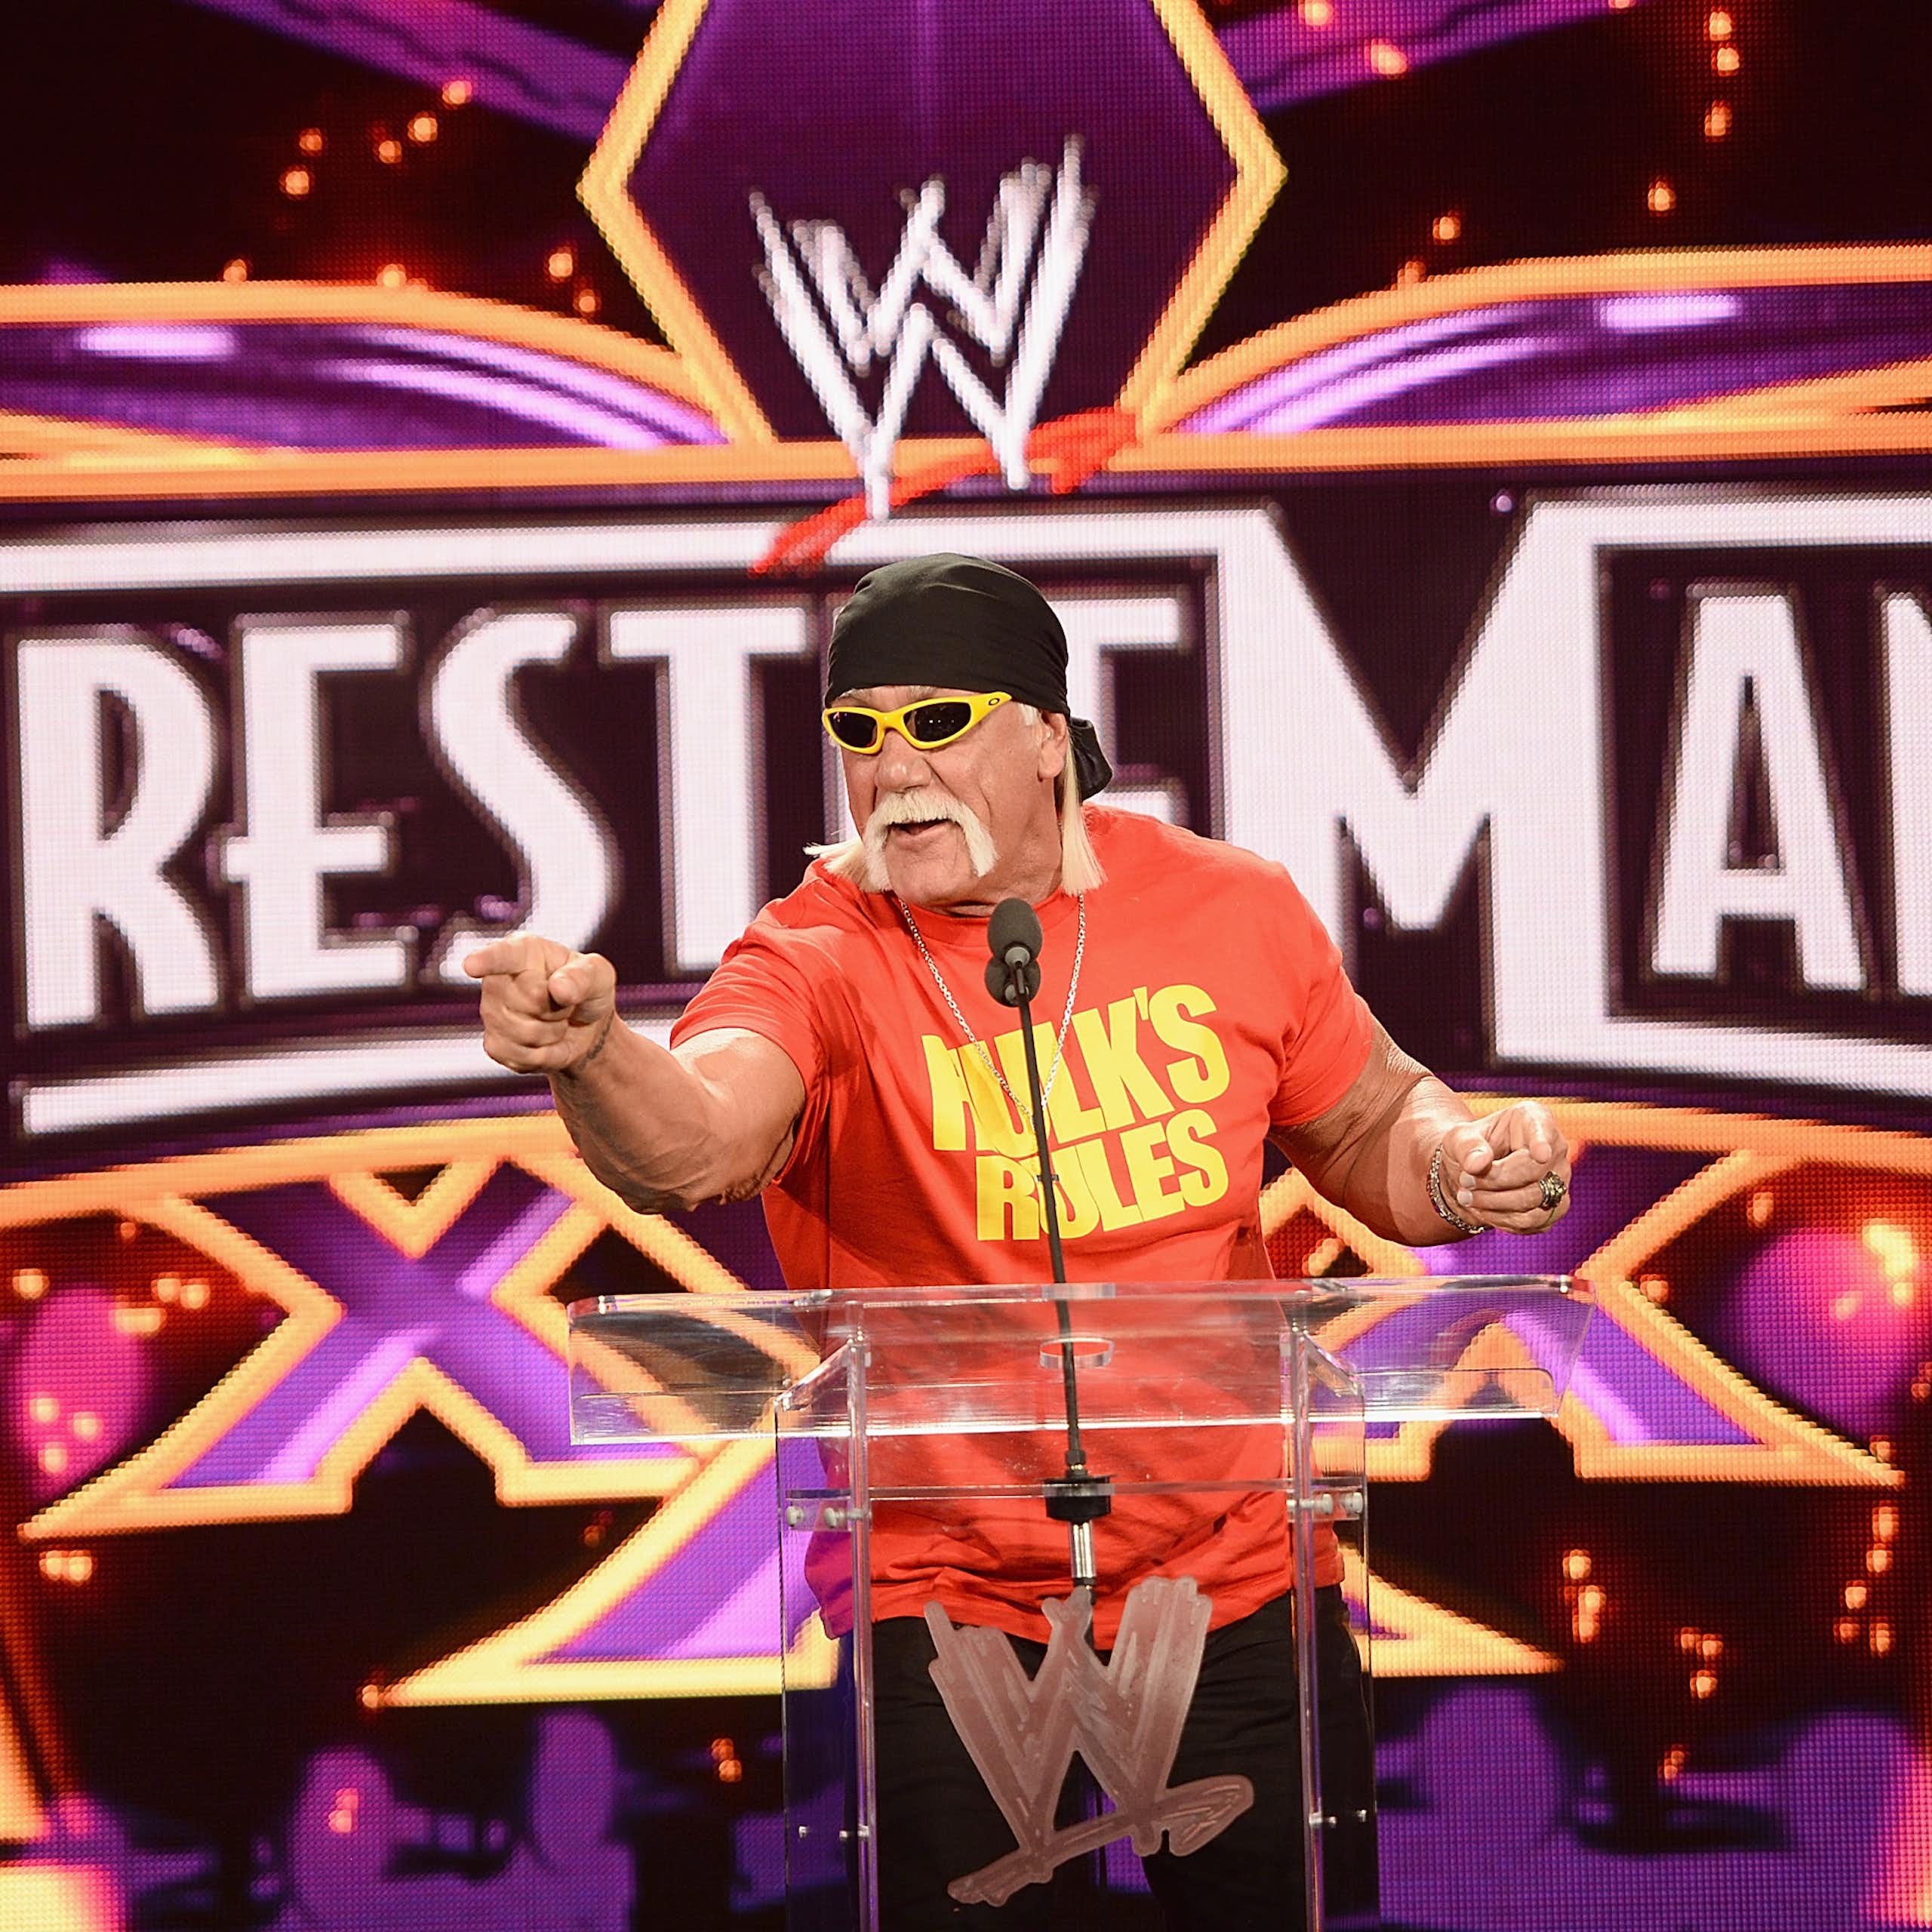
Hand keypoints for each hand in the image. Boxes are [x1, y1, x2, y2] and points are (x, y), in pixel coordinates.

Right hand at [463, 935, 618, 1075]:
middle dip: (557, 1009)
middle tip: (564, 1002)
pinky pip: (520, 1056)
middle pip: (529, 1001)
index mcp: (522, 951)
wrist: (584, 1027)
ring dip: (553, 1032)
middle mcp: (498, 979)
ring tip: (556, 1020)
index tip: (471, 965)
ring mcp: (490, 1013)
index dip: (485, 961)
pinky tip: (546, 1040)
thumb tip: (557, 988)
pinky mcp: (494, 1044)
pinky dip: (544, 1054)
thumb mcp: (598, 975)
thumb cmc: (587, 989)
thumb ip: (583, 977)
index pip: (501, 956)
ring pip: (525, 1032)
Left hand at [1436, 1103, 1570, 1233]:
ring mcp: (1561, 1179)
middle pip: (1534, 1171)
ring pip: (1534, 1200)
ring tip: (1466, 1197)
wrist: (1475, 1174)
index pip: (1541, 1129)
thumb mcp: (1459, 1139)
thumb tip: (1478, 1164)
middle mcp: (1556, 1148)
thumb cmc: (1470, 1148)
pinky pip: (1533, 1221)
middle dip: (1494, 1181)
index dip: (1541, 1142)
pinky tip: (1482, 1210)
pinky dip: (1503, 1219)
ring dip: (1494, 1203)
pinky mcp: (1556, 1207)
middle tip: (1464, 1182)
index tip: (1540, 1154)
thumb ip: (1467, 1147)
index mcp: (1534, 1118)